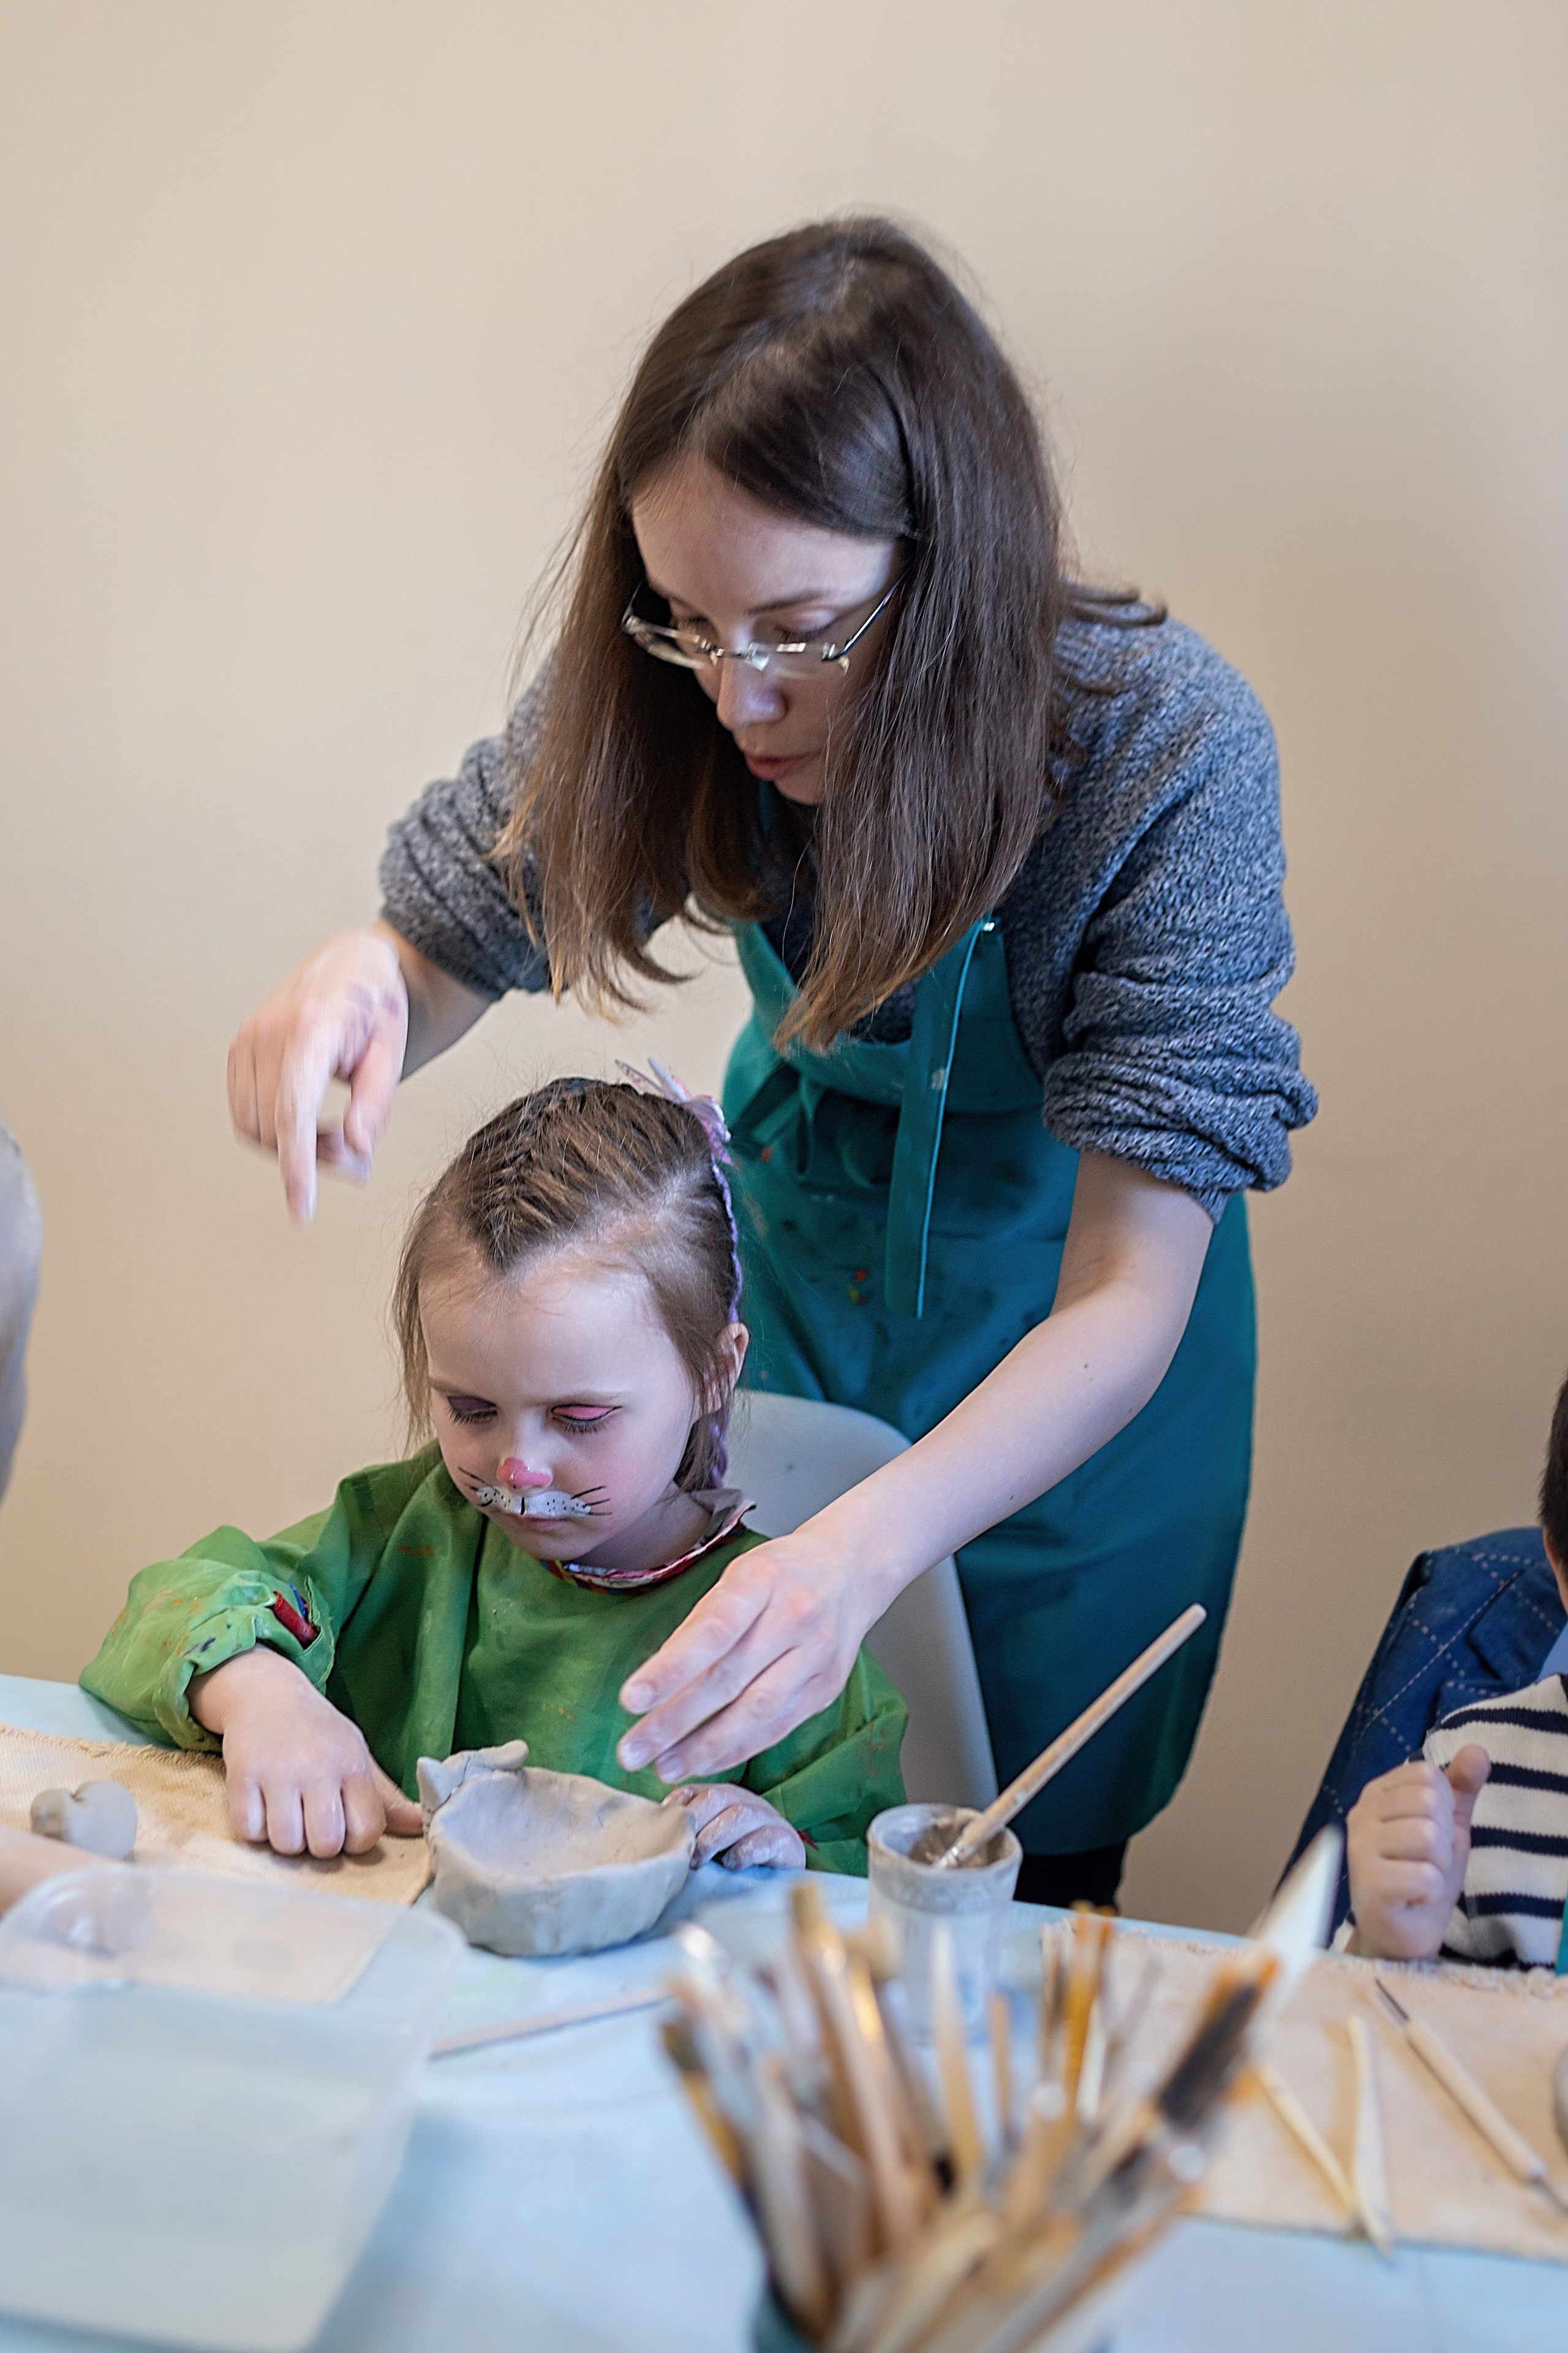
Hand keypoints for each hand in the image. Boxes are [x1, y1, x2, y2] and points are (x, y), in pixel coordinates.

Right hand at [188, 1646, 422, 1856]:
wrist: (267, 1692)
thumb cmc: (318, 1732)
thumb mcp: (356, 1753)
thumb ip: (384, 1796)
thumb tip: (419, 1825)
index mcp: (353, 1765)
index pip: (368, 1830)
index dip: (355, 1841)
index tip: (342, 1825)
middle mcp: (319, 1767)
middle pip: (326, 1844)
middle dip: (318, 1844)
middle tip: (310, 1821)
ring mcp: (278, 1771)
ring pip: (286, 1843)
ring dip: (284, 1838)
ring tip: (284, 1812)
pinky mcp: (242, 1773)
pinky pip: (248, 1830)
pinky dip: (252, 1828)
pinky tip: (259, 1805)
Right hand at [227, 927, 409, 1222]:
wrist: (350, 962)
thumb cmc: (376, 1005)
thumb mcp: (392, 1051)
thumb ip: (375, 1103)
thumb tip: (356, 1149)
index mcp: (310, 1029)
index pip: (293, 1111)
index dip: (297, 1166)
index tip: (303, 1210)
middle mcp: (267, 1034)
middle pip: (274, 1129)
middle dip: (313, 1159)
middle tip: (358, 1159)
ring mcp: (246, 1041)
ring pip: (254, 1128)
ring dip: (292, 1148)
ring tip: (339, 1137)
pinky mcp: (238, 1050)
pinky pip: (245, 1114)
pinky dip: (275, 1132)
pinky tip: (310, 1123)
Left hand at [617, 1521, 897, 1781]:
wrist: (849, 1570)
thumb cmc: (779, 1574)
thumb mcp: (735, 1577)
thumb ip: (700, 1626)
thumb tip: (656, 1683)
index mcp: (761, 1580)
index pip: (711, 1631)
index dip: (670, 1669)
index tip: (630, 1700)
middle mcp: (794, 1616)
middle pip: (729, 1679)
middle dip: (675, 1721)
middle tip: (632, 1751)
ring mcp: (816, 1655)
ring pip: (756, 1712)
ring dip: (704, 1747)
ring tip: (663, 1768)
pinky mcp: (825, 1688)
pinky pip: (777, 1728)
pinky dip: (737, 1750)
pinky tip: (704, 1763)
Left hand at [663, 1782, 805, 1870]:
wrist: (782, 1876)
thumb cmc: (735, 1859)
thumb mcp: (707, 1844)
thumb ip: (687, 1835)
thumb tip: (652, 1836)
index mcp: (723, 1797)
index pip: (695, 1790)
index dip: (677, 1807)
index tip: (664, 1829)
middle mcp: (746, 1801)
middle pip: (717, 1797)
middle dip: (695, 1823)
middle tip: (682, 1851)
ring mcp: (768, 1819)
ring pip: (739, 1815)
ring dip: (714, 1839)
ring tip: (700, 1861)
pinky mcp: (785, 1841)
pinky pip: (764, 1839)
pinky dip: (743, 1852)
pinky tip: (731, 1865)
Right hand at [1345, 1745, 1490, 1960]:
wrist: (1403, 1934)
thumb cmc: (1421, 1875)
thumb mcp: (1448, 1826)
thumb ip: (1461, 1787)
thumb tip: (1477, 1750)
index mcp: (1377, 1794)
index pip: (1427, 1775)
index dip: (1445, 1808)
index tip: (1433, 1834)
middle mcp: (1360, 1815)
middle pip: (1429, 1803)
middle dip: (1444, 1839)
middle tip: (1428, 1862)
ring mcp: (1360, 1850)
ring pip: (1428, 1837)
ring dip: (1439, 1867)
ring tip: (1422, 1880)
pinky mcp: (1369, 1887)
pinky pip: (1424, 1877)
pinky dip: (1432, 1893)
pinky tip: (1415, 1899)